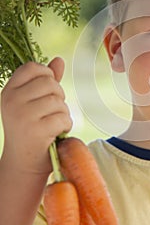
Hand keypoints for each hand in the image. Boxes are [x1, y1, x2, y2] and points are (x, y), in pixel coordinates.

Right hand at [0, 57, 72, 174]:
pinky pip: (63, 118)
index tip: (47, 91)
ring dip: (63, 113)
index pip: (32, 67)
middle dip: (58, 97)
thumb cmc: (32, 129)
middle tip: (51, 112)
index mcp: (8, 91)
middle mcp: (11, 101)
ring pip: (58, 101)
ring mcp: (22, 116)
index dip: (46, 75)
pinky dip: (66, 126)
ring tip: (53, 124)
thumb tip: (59, 59)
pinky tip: (56, 134)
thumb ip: (46, 80)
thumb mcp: (35, 102)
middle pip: (50, 83)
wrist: (23, 165)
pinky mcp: (35, 131)